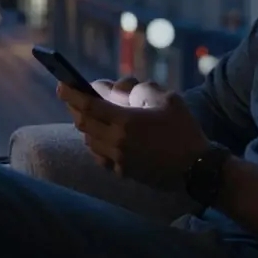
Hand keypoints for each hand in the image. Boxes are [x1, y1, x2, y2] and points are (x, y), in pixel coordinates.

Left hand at [57, 82, 208, 189]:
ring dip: (86, 126)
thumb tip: (122, 89)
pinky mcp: (124, 172)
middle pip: (83, 123)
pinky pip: (100, 157)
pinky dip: (96, 144)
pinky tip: (102, 137)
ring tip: (89, 114)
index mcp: (126, 121)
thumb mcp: (168, 99)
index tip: (60, 84)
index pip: (88, 105)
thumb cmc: (185, 130)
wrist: (197, 168)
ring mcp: (119, 160)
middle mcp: (117, 142)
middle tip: (73, 97)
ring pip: (89, 141)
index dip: (71, 94)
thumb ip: (142, 89)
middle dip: (75, 108)